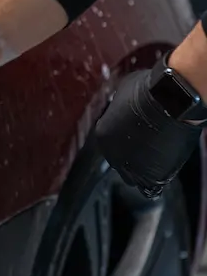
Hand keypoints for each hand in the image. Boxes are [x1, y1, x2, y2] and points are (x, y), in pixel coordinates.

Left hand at [95, 68, 202, 197]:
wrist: (171, 100)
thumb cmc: (149, 91)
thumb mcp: (122, 93)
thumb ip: (118, 107)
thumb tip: (123, 108)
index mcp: (102, 136)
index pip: (110, 143)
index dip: (123, 140)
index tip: (134, 136)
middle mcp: (113, 156)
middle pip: (120, 163)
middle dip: (131, 157)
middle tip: (146, 146)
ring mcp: (133, 169)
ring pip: (136, 177)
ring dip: (144, 168)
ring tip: (157, 155)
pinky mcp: (154, 177)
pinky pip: (154, 184)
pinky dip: (158, 175)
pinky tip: (164, 163)